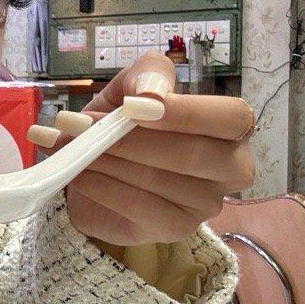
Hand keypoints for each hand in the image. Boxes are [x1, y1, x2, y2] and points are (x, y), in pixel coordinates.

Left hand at [32, 52, 254, 244]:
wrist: (96, 172)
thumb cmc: (126, 125)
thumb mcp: (132, 87)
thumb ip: (147, 74)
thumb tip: (148, 91)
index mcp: (231, 127)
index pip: (232, 118)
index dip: (187, 112)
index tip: (132, 107)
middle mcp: (231, 168)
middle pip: (193, 153)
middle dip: (130, 139)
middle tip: (81, 125)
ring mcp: (207, 203)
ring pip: (160, 180)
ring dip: (107, 160)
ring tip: (72, 145)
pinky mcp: (177, 228)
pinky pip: (140, 207)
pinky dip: (102, 187)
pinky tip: (79, 174)